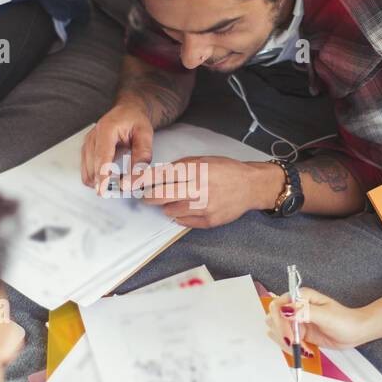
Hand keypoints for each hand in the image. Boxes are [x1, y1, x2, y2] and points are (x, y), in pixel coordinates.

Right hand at [81, 104, 154, 189]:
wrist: (127, 111)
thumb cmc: (135, 120)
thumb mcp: (145, 135)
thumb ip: (141, 157)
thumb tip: (135, 177)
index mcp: (106, 130)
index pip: (102, 157)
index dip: (102, 175)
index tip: (102, 190)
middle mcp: (93, 137)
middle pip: (93, 167)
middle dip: (104, 182)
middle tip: (122, 189)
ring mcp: (87, 144)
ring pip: (88, 172)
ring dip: (100, 182)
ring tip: (118, 183)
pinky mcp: (86, 151)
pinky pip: (87, 171)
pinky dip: (96, 178)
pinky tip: (109, 179)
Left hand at [126, 156, 273, 228]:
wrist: (250, 186)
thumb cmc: (227, 171)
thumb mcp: (203, 160)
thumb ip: (181, 167)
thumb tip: (157, 175)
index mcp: (195, 170)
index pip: (160, 175)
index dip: (142, 180)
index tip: (131, 183)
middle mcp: (198, 189)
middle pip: (160, 196)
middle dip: (149, 196)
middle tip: (147, 195)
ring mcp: (203, 207)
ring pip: (169, 210)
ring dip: (167, 205)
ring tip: (176, 199)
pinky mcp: (208, 221)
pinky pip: (183, 221)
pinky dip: (181, 215)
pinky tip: (189, 207)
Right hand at [266, 286, 371, 350]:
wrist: (354, 332)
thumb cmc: (345, 320)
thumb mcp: (326, 315)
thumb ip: (304, 312)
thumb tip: (286, 311)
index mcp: (301, 297)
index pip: (278, 306)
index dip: (280, 322)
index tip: (289, 336)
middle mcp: (296, 307)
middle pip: (274, 320)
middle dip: (283, 335)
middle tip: (296, 343)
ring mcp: (296, 321)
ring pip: (277, 333)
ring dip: (288, 344)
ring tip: (303, 348)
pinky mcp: (298, 333)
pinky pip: (286, 342)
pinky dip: (294, 349)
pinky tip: (306, 350)